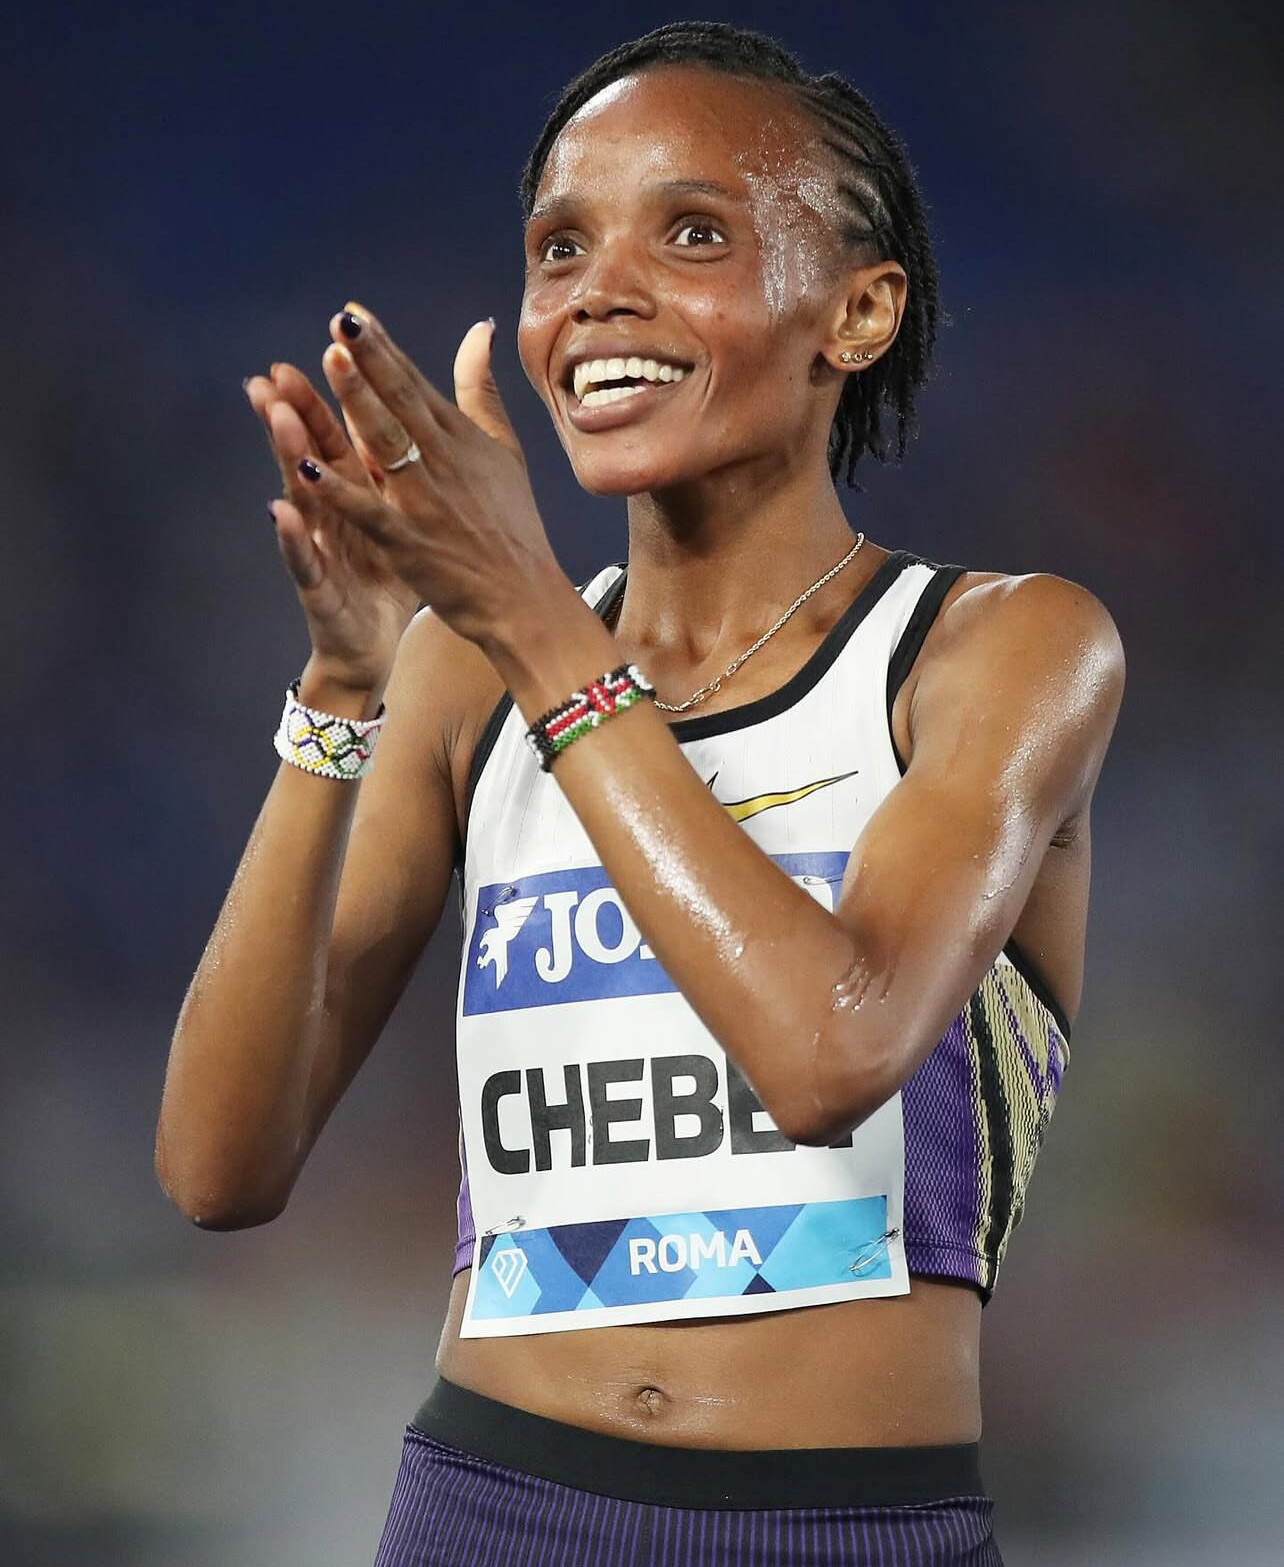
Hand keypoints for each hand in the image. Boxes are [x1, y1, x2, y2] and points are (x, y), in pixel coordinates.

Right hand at [244, 362, 419, 698]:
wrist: (375, 643)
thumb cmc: (386, 574)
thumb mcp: (401, 513)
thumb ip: (402, 464)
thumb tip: (411, 415)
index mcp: (359, 490)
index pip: (345, 429)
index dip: (338, 387)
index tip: (332, 338)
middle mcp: (330, 511)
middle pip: (313, 452)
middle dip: (297, 410)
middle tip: (277, 368)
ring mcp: (320, 547)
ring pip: (300, 495)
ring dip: (287, 455)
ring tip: (275, 415)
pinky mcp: (319, 587)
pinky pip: (303, 559)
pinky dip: (291, 535)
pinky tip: (278, 511)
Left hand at [293, 304, 564, 650]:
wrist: (523, 598)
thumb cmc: (513, 526)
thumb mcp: (506, 450)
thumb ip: (482, 390)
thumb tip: (480, 328)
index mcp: (460, 439)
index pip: (415, 384)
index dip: (383, 348)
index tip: (353, 313)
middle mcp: (443, 463)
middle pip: (401, 403)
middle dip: (372, 361)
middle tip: (341, 324)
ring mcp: (425, 503)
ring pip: (386, 444)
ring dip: (358, 404)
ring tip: (332, 364)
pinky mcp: (410, 544)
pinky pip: (368, 511)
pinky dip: (339, 490)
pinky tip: (306, 466)